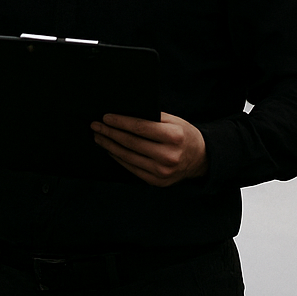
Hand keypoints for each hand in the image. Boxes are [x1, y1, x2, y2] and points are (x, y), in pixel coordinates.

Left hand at [91, 112, 207, 187]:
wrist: (201, 159)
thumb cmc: (184, 136)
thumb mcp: (175, 121)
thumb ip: (153, 117)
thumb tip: (124, 113)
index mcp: (174, 137)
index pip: (140, 128)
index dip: (120, 122)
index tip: (105, 117)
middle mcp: (168, 156)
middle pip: (131, 143)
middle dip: (110, 133)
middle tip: (96, 126)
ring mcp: (162, 171)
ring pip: (128, 157)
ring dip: (109, 146)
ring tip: (99, 137)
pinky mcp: (157, 181)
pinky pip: (132, 168)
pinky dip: (118, 158)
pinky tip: (110, 150)